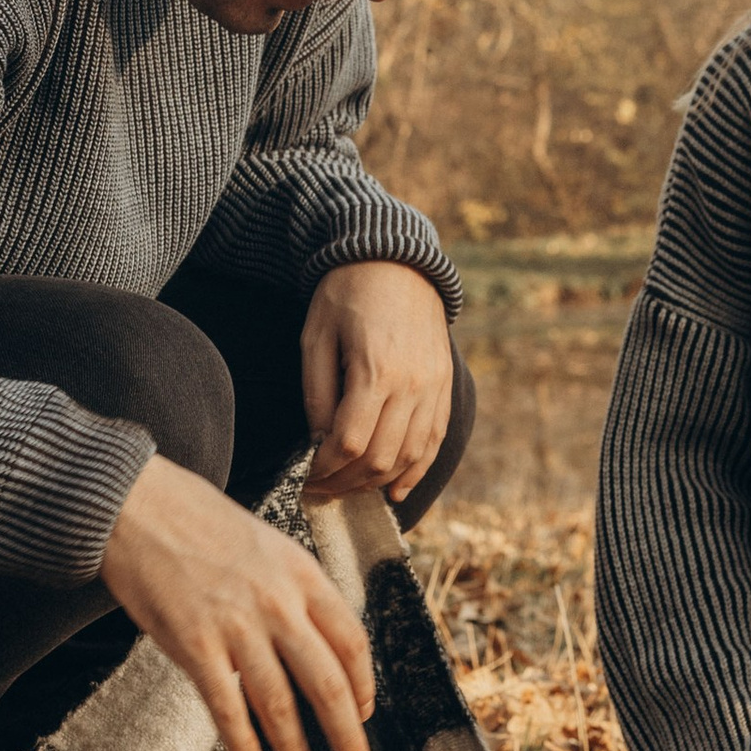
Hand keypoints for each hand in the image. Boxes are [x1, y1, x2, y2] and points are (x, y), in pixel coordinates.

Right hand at [100, 453, 374, 750]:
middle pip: (327, 682)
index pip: (351, 641)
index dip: (363, 686)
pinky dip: (242, 743)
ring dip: (294, 748)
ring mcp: (236, 624)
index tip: (364, 714)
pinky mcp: (194, 643)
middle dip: (345, 734)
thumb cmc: (201, 525)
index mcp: (302, 575)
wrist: (139, 506)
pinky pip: (226, 706)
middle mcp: (277, 602)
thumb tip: (318, 643)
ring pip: (279, 702)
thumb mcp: (268, 545)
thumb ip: (295, 591)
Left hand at [300, 261, 454, 504]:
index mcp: (375, 371)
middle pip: (380, 459)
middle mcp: (412, 385)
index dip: (324, 470)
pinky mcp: (445, 386)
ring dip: (377, 483)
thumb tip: (319, 443)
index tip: (305, 477)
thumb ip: (316, 393)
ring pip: (409, 456)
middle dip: (346, 484)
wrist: (396, 261)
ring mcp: (434, 387)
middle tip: (321, 490)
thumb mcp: (315, 337)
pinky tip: (395, 489)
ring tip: (349, 488)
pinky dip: (416, 471)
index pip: (349, 443)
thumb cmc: (346, 294)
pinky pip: (434, 440)